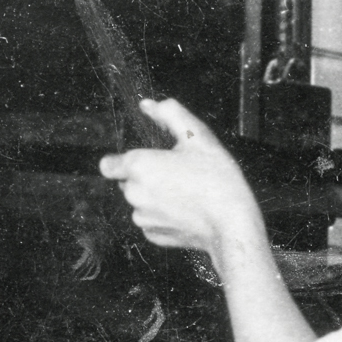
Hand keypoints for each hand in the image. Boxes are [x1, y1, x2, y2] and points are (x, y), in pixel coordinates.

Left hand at [98, 98, 262, 255]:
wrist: (233, 225)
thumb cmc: (217, 180)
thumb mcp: (198, 136)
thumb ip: (169, 113)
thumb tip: (149, 106)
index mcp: (138, 166)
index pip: (108, 164)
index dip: (122, 160)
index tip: (145, 161)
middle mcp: (134, 193)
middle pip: (128, 181)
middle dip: (147, 176)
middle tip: (178, 173)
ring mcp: (143, 217)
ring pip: (140, 201)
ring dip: (155, 196)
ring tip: (186, 192)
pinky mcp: (154, 235)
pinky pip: (152, 220)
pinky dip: (164, 215)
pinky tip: (186, 209)